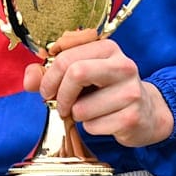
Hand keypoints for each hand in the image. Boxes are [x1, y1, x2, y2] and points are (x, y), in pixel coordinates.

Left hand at [22, 28, 172, 147]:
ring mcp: (131, 92)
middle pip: (76, 73)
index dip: (49, 76)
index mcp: (107, 48)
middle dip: (60, 94)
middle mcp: (123, 66)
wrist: (146, 113)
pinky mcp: (132, 117)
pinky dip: (89, 127)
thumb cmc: (106, 91)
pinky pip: (93, 126)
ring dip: (76, 114)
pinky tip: (103, 120)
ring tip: (86, 111)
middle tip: (58, 104)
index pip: (67, 56)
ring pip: (82, 108)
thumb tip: (29, 79)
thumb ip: (49, 74)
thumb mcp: (81, 75)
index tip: (46, 89)